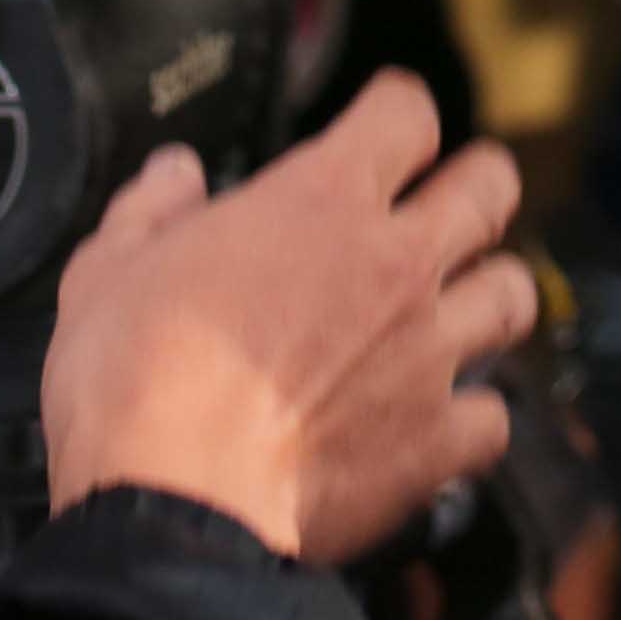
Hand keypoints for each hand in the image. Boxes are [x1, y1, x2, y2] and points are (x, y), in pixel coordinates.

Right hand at [38, 70, 536, 558]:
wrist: (168, 507)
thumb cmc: (133, 386)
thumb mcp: (107, 271)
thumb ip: (151, 209)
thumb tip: (172, 173)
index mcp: (321, 201)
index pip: (406, 113)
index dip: (398, 114)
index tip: (388, 126)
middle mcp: (395, 264)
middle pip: (491, 187)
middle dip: (478, 184)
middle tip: (451, 201)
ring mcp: (427, 352)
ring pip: (513, 293)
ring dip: (490, 294)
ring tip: (464, 307)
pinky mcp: (435, 440)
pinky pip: (494, 419)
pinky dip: (475, 419)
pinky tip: (445, 423)